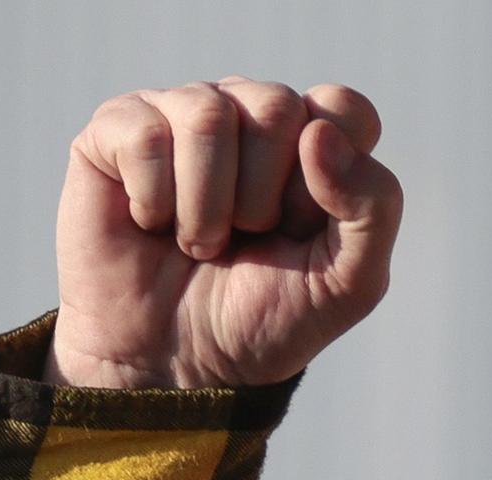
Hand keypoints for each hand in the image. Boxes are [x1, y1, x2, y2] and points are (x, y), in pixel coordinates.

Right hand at [51, 82, 401, 391]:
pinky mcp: (117, 126)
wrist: (178, 362)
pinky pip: (145, 136)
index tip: (304, 227)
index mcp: (314, 141)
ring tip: (200, 240)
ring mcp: (181, 111)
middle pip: (276, 106)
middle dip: (263, 198)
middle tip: (245, 239)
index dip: (331, 176)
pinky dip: (154, 202)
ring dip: (207, 206)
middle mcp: (249, 112)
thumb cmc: (264, 316)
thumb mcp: (348, 283)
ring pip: (208, 114)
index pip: (345, 108)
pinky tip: (151, 223)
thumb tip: (318, 133)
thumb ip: (374, 208)